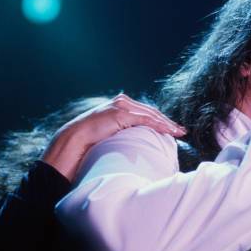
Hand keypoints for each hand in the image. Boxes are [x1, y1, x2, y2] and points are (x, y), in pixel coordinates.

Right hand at [42, 93, 185, 180]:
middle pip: (149, 111)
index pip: (143, 112)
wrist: (69, 145)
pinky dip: (158, 125)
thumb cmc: (85, 147)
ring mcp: (119, 106)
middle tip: (180, 131)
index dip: (159, 121)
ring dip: (166, 123)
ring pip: (149, 114)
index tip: (172, 130)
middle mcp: (119, 103)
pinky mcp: (118, 113)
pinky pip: (144, 119)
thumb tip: (133, 146)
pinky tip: (169, 131)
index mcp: (117, 107)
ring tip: (178, 132)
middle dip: (166, 121)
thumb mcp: (107, 138)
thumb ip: (119, 135)